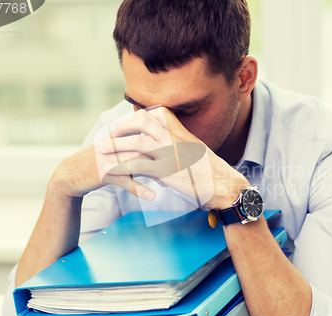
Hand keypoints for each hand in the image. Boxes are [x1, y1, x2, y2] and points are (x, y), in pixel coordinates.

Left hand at [100, 106, 249, 208]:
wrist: (227, 186)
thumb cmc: (216, 174)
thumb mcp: (199, 154)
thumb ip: (182, 149)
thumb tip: (170, 155)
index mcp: (183, 133)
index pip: (161, 113)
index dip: (142, 113)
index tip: (130, 118)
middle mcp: (175, 140)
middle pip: (143, 122)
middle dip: (124, 126)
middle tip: (112, 133)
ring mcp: (170, 155)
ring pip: (136, 142)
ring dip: (117, 146)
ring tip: (104, 152)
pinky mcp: (166, 173)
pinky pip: (138, 166)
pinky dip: (122, 168)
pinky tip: (112, 172)